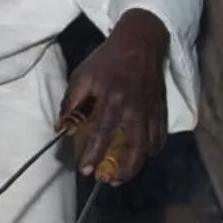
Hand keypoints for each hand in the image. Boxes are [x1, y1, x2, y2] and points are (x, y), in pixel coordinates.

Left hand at [60, 10, 168, 183]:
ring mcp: (151, 110)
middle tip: (109, 181)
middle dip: (123, 170)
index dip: (94, 154)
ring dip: (137, 165)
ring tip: (123, 176)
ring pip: (149, 146)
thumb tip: (61, 129)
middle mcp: (135, 108)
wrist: (141, 41)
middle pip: (134, 147)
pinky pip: (160, 136)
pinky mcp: (161, 109)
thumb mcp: (83, 74)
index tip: (85, 170)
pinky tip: (143, 157)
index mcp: (114, 98)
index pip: (104, 132)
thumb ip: (72, 102)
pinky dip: (152, 151)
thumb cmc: (107, 59)